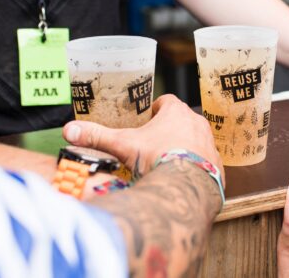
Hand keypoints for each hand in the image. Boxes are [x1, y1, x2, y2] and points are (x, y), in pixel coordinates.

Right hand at [62, 94, 223, 184]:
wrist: (186, 186)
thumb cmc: (156, 158)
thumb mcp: (123, 145)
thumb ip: (97, 136)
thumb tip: (69, 130)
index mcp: (176, 112)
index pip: (166, 101)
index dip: (156, 109)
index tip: (147, 118)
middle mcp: (197, 124)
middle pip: (182, 121)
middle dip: (169, 130)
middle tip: (152, 143)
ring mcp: (210, 143)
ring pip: (195, 140)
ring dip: (184, 147)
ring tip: (166, 162)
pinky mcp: (218, 164)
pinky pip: (206, 162)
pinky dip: (196, 167)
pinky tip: (183, 178)